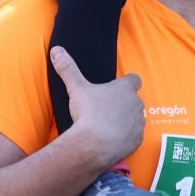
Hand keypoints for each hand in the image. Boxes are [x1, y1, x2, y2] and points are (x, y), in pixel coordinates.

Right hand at [50, 46, 145, 169]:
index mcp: (125, 89)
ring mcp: (138, 123)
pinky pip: (133, 136)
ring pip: (135, 118)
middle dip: (123, 103)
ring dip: (125, 121)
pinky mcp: (137, 140)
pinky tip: (110, 140)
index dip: (127, 82)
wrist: (93, 145)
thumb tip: (56, 50)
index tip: (116, 87)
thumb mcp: (76, 88)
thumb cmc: (88, 113)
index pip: (134, 79)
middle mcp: (136, 104)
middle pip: (133, 100)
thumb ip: (68, 68)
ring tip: (107, 126)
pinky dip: (125, 138)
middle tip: (105, 109)